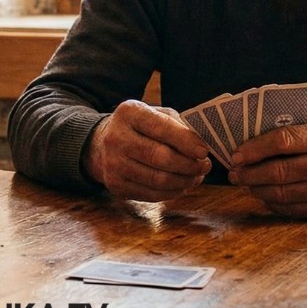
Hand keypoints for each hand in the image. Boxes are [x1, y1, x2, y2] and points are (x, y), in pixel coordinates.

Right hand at [81, 100, 211, 201]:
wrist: (102, 144)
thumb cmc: (139, 128)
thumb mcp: (155, 114)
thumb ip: (177, 125)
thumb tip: (201, 146)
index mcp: (129, 113)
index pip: (162, 128)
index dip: (186, 142)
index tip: (204, 151)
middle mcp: (117, 137)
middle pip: (161, 158)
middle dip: (189, 165)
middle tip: (205, 166)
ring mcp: (114, 164)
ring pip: (158, 180)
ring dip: (184, 182)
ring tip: (196, 177)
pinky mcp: (115, 185)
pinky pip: (151, 195)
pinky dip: (172, 193)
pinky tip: (181, 186)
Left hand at [228, 120, 306, 217]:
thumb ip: (293, 133)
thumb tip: (249, 144)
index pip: (282, 141)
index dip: (255, 149)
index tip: (236, 155)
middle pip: (279, 171)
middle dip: (250, 173)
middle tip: (233, 173)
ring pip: (282, 193)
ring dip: (257, 189)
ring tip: (245, 183)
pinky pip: (292, 209)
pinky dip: (272, 203)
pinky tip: (263, 195)